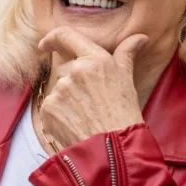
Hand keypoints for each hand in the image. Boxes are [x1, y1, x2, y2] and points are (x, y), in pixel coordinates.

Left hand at [37, 26, 148, 148]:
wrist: (115, 150)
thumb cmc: (124, 114)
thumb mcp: (126, 80)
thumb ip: (126, 54)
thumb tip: (140, 37)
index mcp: (95, 60)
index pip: (66, 35)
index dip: (52, 38)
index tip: (45, 44)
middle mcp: (75, 71)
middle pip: (65, 69)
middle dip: (73, 82)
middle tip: (91, 101)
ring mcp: (59, 90)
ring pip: (59, 89)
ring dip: (68, 99)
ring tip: (86, 115)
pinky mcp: (48, 108)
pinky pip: (51, 106)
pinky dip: (59, 113)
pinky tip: (75, 123)